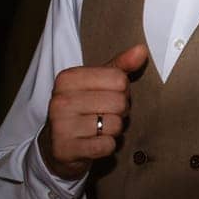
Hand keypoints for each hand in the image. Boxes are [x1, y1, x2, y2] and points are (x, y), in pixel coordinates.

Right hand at [39, 44, 147, 178]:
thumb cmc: (82, 110)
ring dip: (113, 130)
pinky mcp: (66, 149)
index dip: (122, 91)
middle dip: (119, 112)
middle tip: (104, 116)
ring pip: (115, 125)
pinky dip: (107, 146)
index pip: (119, 79)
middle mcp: (60, 100)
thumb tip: (141, 50)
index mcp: (67, 78)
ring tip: (98, 129)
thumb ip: (120, 67)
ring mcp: (61, 125)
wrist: (57, 146)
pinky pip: (107, 145)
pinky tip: (94, 143)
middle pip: (119, 102)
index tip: (107, 97)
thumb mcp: (97, 84)